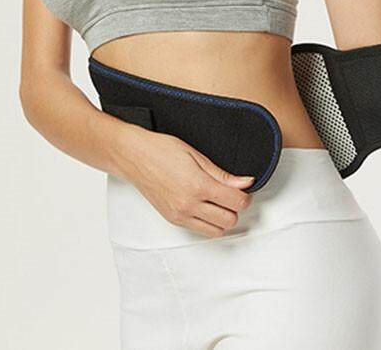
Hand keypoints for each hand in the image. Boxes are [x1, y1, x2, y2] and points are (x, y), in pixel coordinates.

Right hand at [121, 128, 255, 237]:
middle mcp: (189, 205)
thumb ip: (222, 174)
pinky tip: (206, 207)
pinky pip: (199, 230)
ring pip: (216, 231)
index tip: (244, 189)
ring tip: (219, 201)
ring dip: (223, 218)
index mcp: (198, 185)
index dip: (245, 196)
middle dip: (236, 208)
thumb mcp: (197, 155)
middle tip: (233, 194)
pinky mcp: (172, 220)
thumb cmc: (161, 150)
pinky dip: (208, 222)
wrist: (134, 157)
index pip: (236, 202)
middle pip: (229, 220)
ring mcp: (180, 215)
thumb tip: (245, 182)